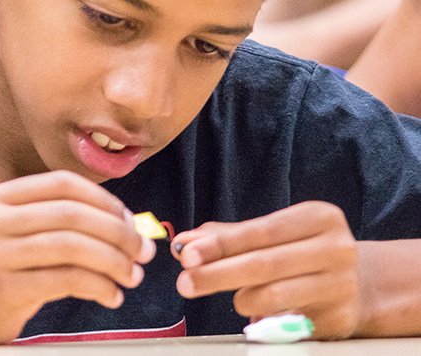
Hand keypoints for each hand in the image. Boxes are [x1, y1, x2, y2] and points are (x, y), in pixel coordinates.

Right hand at [0, 170, 155, 344]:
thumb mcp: (13, 236)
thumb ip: (55, 223)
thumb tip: (125, 223)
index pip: (62, 184)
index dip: (105, 201)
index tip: (130, 223)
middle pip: (72, 214)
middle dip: (119, 233)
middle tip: (143, 253)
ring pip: (73, 246)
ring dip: (114, 261)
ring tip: (131, 276)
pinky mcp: (1, 288)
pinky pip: (66, 280)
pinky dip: (99, 287)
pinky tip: (111, 295)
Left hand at [172, 201, 360, 338]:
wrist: (356, 286)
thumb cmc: (299, 254)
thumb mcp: (271, 236)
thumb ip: (226, 238)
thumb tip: (184, 243)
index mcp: (319, 217)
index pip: (260, 231)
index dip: (221, 245)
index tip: (188, 254)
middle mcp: (336, 248)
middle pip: (265, 264)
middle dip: (217, 274)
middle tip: (186, 283)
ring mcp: (341, 284)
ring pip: (274, 295)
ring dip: (241, 298)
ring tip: (237, 298)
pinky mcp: (339, 317)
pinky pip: (285, 322)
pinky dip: (262, 318)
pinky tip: (257, 314)